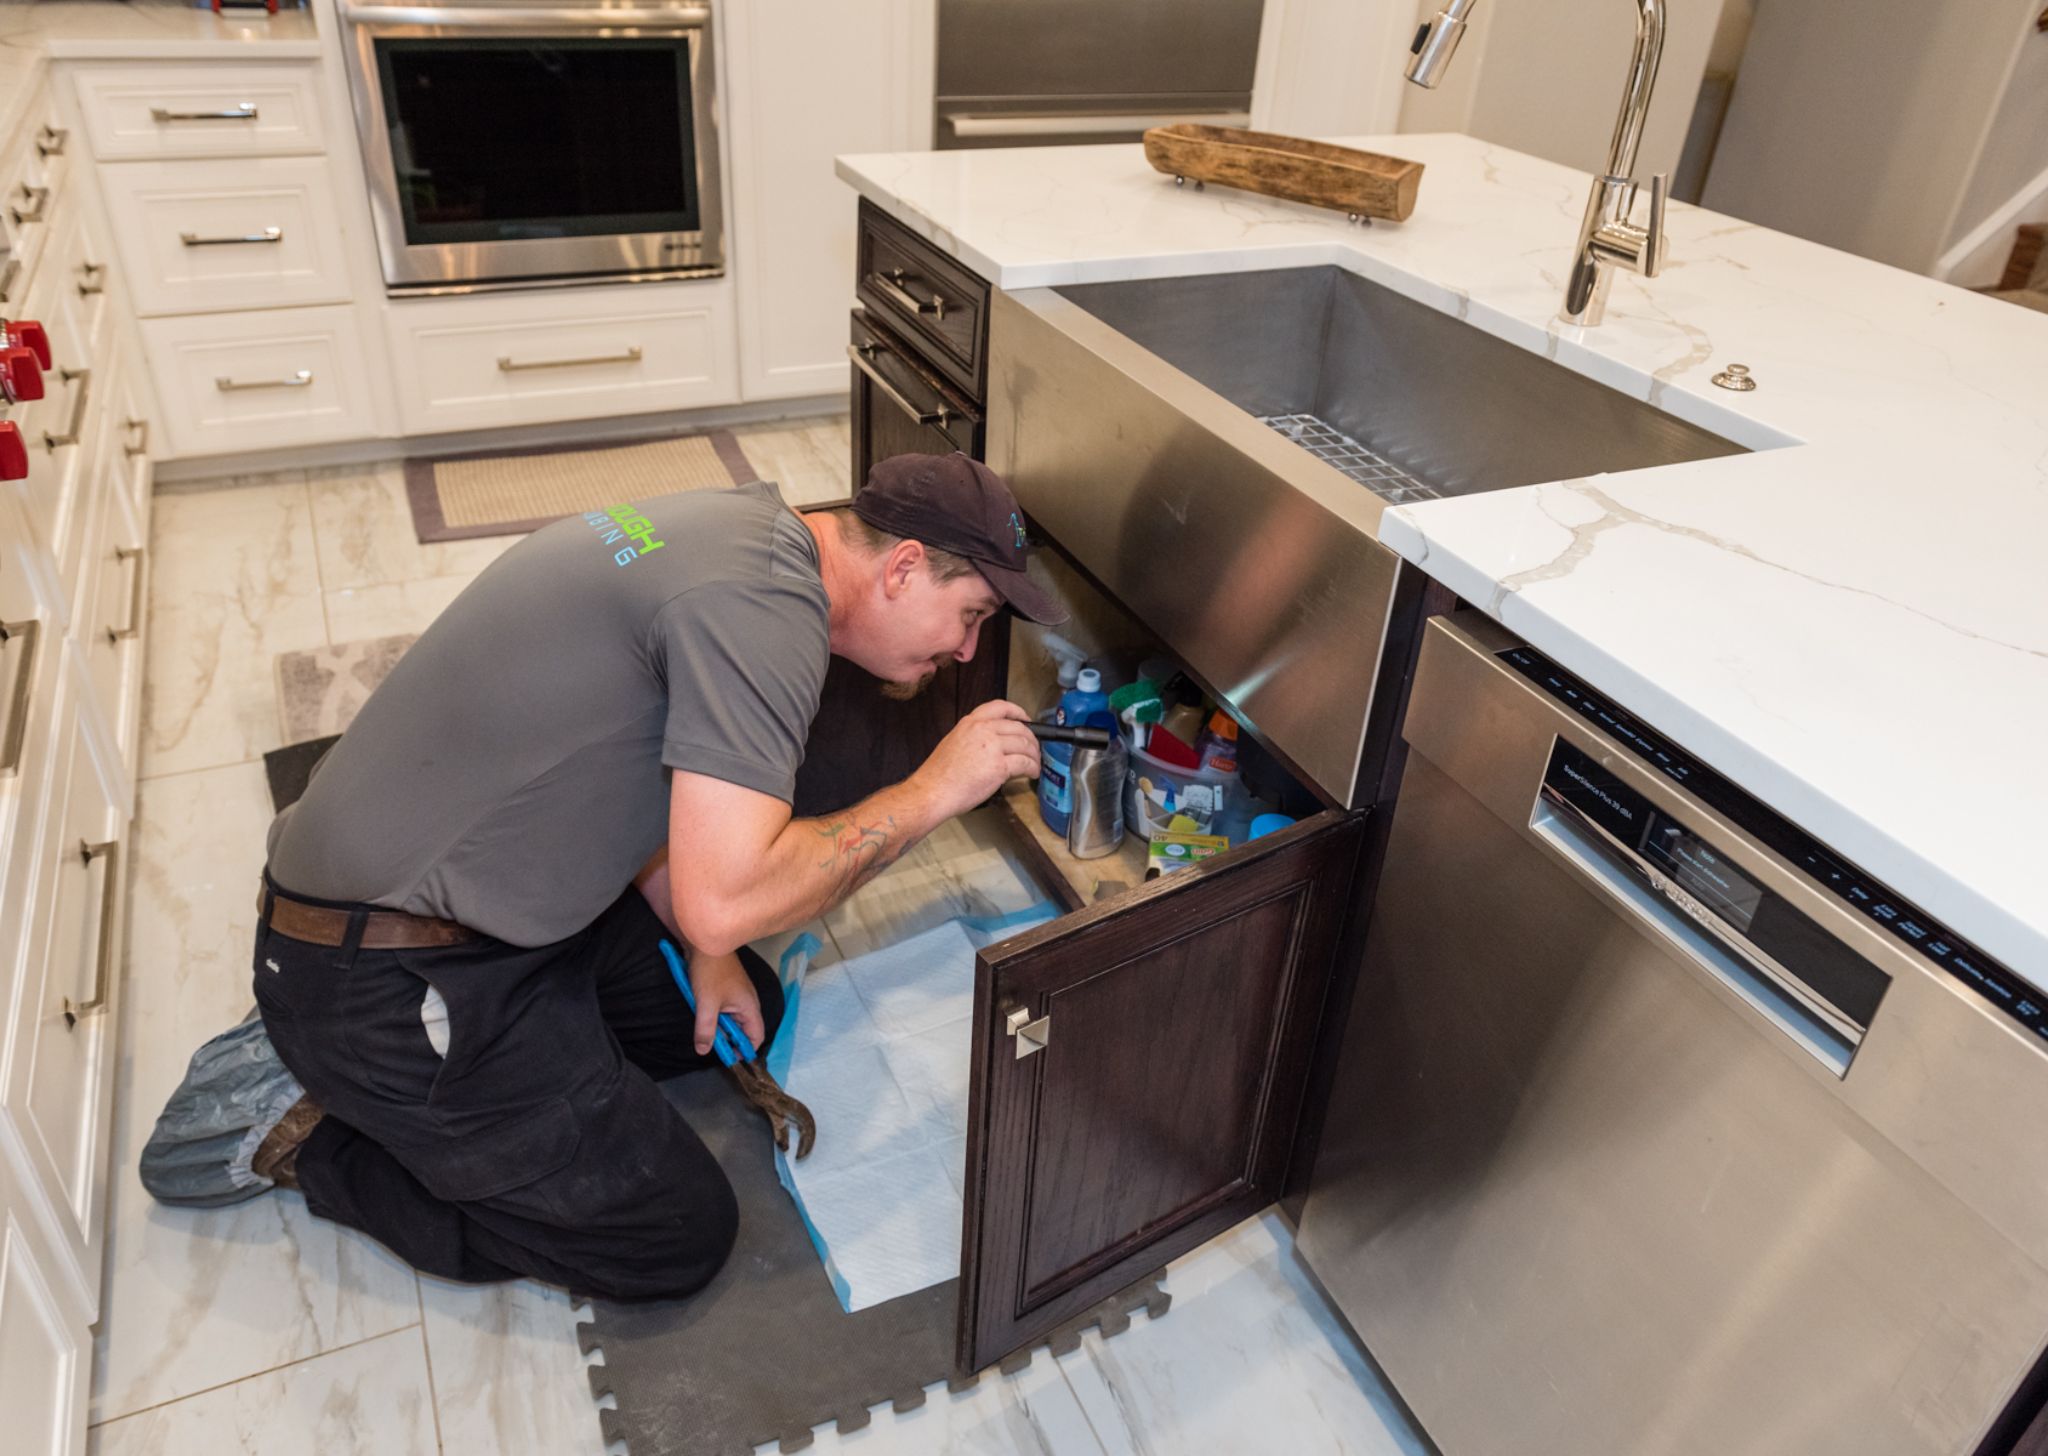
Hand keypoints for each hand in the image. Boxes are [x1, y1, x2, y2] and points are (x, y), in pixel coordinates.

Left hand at [688, 950, 763, 1055]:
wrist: (704, 941)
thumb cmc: (710, 971)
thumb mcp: (705, 1005)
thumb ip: (706, 1030)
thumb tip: (704, 1051)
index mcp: (750, 1007)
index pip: (756, 1037)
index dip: (744, 1050)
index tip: (727, 1056)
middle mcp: (748, 1002)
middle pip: (744, 1030)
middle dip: (729, 1039)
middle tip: (711, 1044)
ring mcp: (738, 995)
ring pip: (732, 1020)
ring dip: (720, 1026)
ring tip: (704, 1028)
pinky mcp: (727, 989)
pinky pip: (725, 1010)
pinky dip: (715, 1016)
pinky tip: (702, 1015)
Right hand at [913, 699, 1040, 819]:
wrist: (933, 791)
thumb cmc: (939, 775)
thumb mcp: (954, 743)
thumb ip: (975, 738)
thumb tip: (995, 746)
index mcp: (970, 723)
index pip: (1000, 707)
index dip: (1018, 712)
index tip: (1026, 720)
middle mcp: (983, 730)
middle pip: (1018, 728)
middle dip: (1031, 739)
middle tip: (1034, 749)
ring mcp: (992, 747)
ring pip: (1025, 745)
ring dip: (1034, 755)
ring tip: (1035, 764)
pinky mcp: (999, 766)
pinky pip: (1025, 763)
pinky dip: (1033, 768)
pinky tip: (1033, 773)